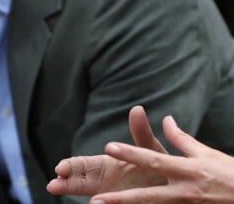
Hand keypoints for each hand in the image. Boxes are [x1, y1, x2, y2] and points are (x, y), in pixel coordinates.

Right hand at [47, 106, 166, 196]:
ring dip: (80, 194)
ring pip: (93, 198)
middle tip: (53, 186)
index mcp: (108, 166)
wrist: (178, 189)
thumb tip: (137, 109)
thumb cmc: (160, 168)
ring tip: (75, 198)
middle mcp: (106, 183)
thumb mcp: (150, 150)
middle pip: (81, 183)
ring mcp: (112, 197)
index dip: (71, 167)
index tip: (59, 169)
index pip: (83, 165)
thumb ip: (141, 133)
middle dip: (67, 184)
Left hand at [91, 115, 233, 202]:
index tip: (108, 147)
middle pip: (149, 195)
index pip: (154, 159)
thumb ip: (182, 140)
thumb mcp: (207, 154)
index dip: (131, 154)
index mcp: (188, 170)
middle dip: (121, 199)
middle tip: (96, 200)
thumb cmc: (231, 175)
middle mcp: (186, 191)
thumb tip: (165, 119)